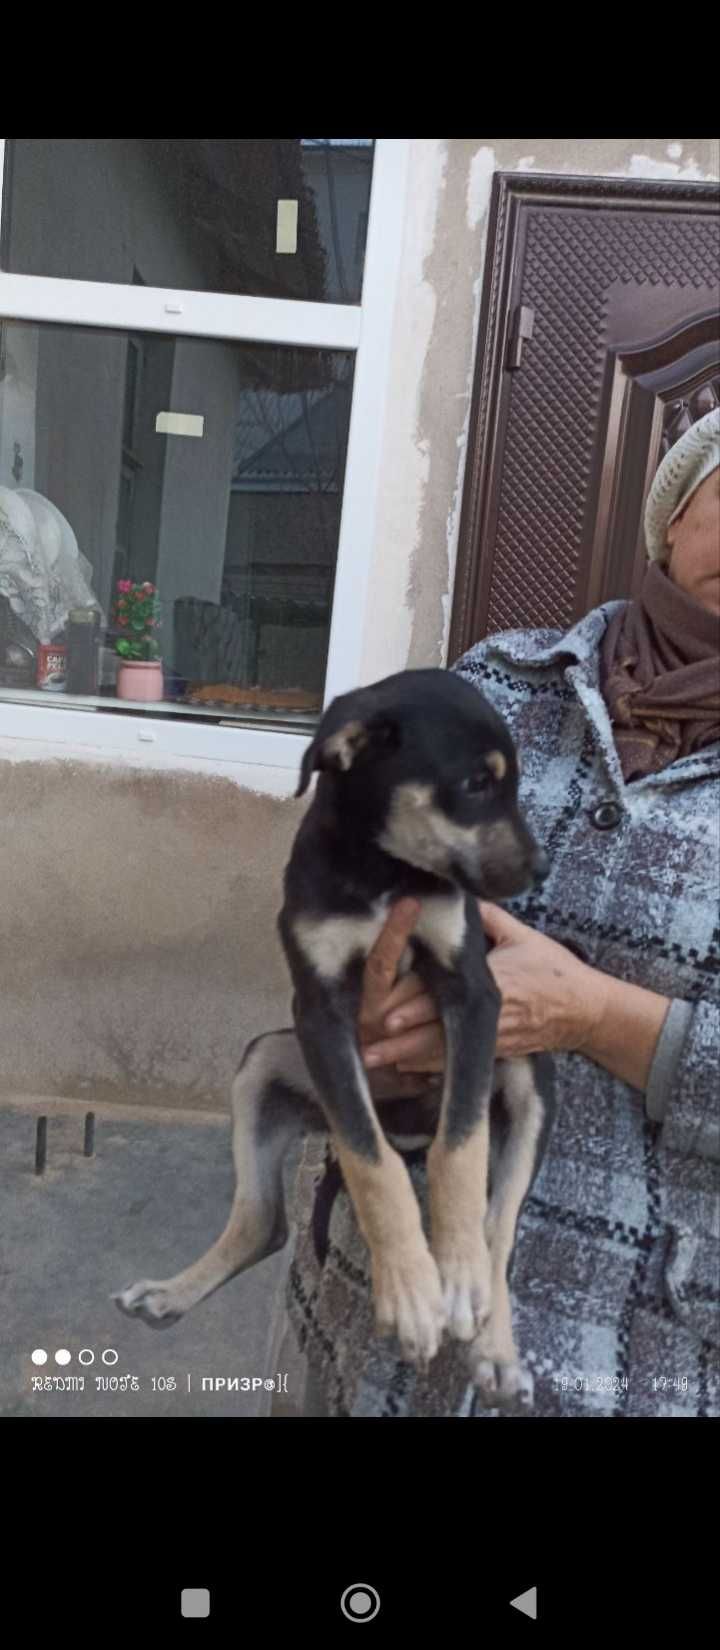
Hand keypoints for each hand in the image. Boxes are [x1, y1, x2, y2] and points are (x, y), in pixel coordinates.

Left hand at [361, 902, 606, 1069]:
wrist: (586, 1010)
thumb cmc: (554, 968)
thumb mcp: (523, 935)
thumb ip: (487, 917)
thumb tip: (454, 895)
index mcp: (495, 981)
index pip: (447, 996)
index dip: (416, 1006)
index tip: (388, 1014)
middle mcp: (491, 1014)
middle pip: (439, 1030)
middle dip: (403, 1040)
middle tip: (369, 1045)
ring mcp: (493, 1038)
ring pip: (444, 1053)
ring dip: (408, 1058)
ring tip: (376, 1062)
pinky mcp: (496, 1052)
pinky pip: (458, 1063)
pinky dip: (430, 1068)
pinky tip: (405, 1069)